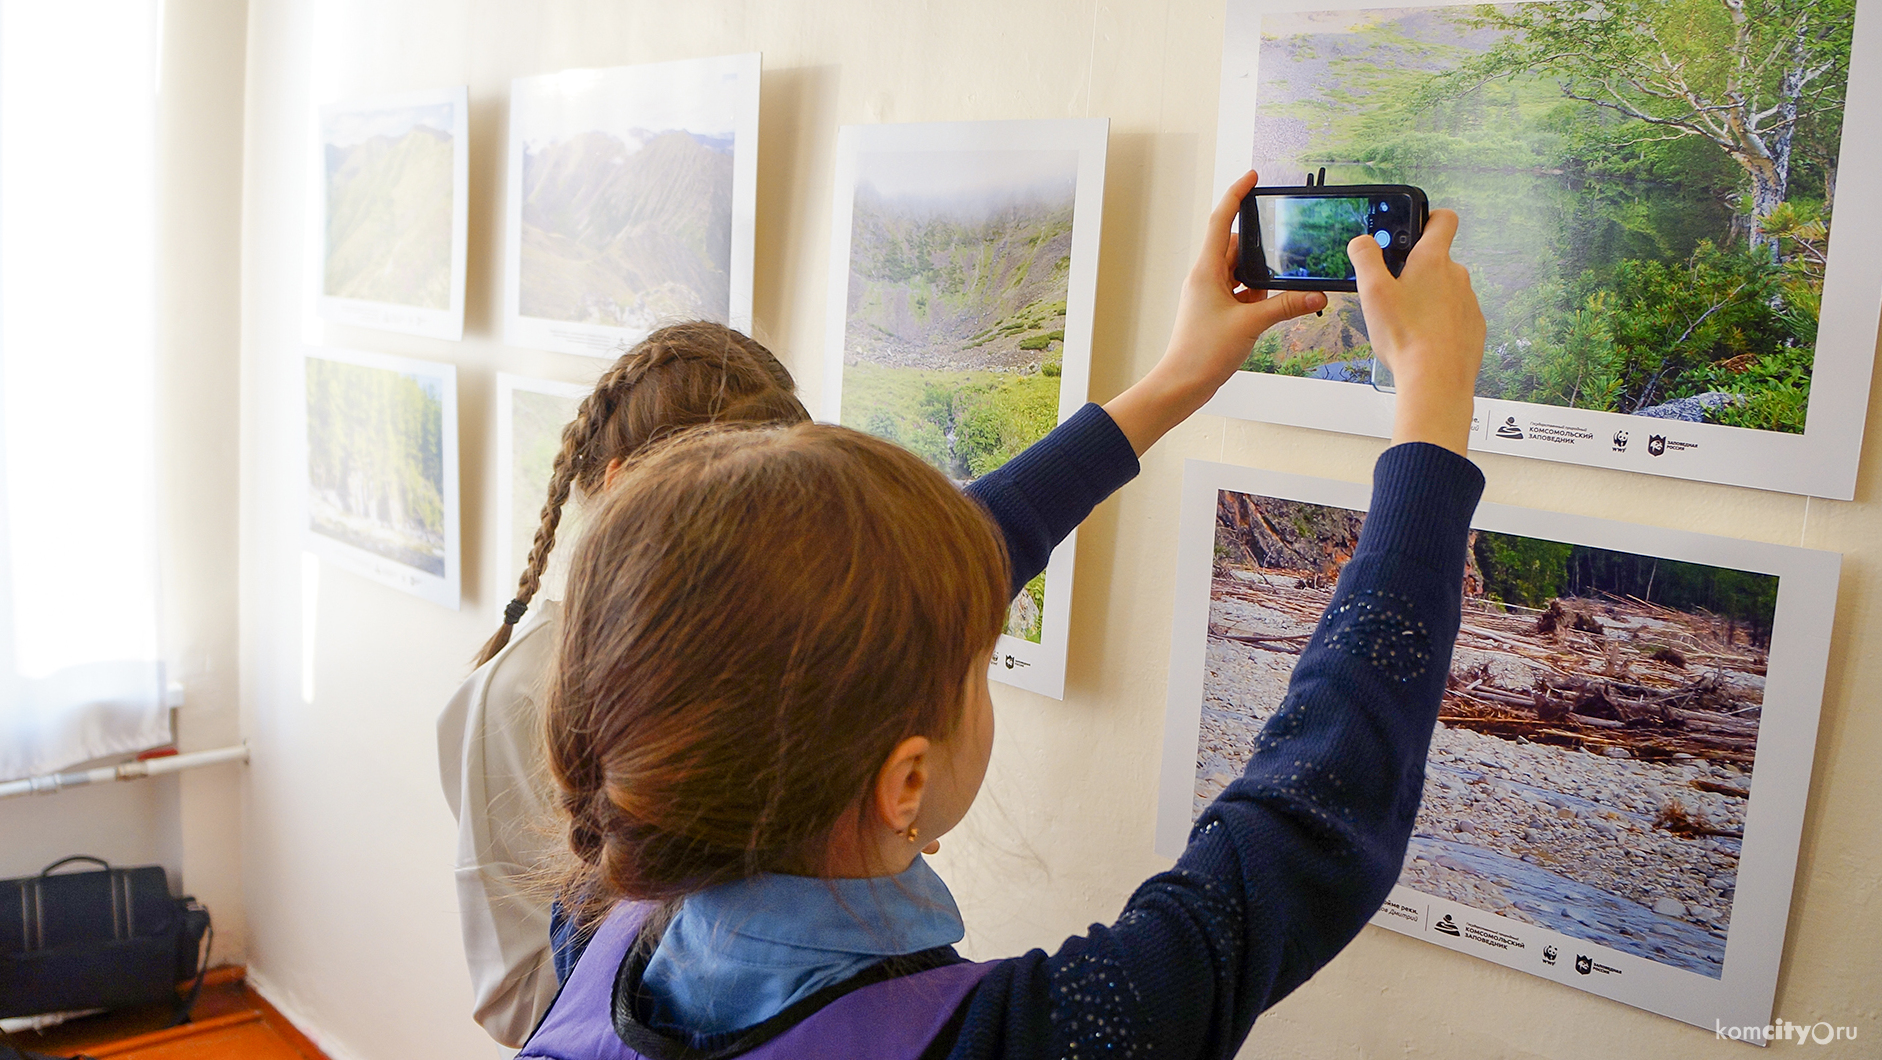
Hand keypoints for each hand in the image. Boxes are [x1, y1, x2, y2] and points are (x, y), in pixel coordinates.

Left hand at [1104, 170, 1326, 454]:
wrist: (1182, 384)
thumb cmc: (1202, 353)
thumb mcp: (1250, 324)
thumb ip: (1286, 307)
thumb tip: (1316, 295)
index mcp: (1206, 270)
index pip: (1221, 220)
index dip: (1236, 195)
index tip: (1251, 177)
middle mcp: (1205, 277)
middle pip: (1235, 246)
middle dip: (1259, 245)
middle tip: (1285, 241)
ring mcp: (1209, 295)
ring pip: (1240, 271)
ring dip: (1260, 274)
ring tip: (1285, 279)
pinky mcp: (1216, 312)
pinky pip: (1240, 292)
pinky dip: (1257, 294)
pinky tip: (1274, 303)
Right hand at [1348, 209, 1483, 455]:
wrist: (1436, 381)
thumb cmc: (1406, 337)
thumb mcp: (1372, 292)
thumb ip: (1365, 258)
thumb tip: (1363, 241)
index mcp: (1433, 261)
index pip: (1443, 219)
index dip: (1429, 217)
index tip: (1415, 228)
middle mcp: (1457, 276)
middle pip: (1438, 260)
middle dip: (1417, 272)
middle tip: (1393, 295)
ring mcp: (1469, 302)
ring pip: (1445, 290)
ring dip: (1428, 300)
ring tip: (1406, 325)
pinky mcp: (1474, 327)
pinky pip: (1455, 316)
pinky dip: (1439, 324)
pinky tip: (1422, 342)